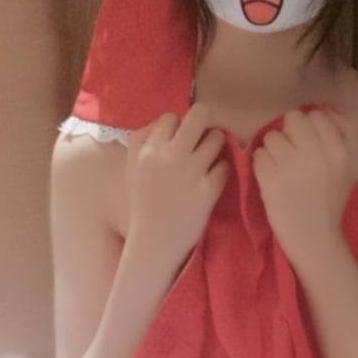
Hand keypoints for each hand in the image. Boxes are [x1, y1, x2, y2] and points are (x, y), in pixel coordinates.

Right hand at [125, 103, 229, 269]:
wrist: (154, 241)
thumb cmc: (142, 204)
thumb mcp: (132, 169)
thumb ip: (143, 141)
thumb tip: (168, 121)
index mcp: (148, 150)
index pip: (171, 118)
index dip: (178, 126)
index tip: (180, 139)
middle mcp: (170, 156)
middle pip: (199, 115)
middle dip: (204, 123)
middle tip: (204, 138)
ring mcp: (191, 172)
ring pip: (217, 138)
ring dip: (215, 147)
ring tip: (208, 160)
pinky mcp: (209, 190)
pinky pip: (225, 166)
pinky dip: (221, 171)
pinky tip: (211, 180)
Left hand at [252, 106, 357, 269]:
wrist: (316, 238)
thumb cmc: (332, 201)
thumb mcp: (352, 166)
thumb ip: (348, 133)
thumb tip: (328, 108)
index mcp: (340, 151)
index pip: (317, 115)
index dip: (309, 128)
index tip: (307, 145)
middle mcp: (318, 155)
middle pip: (292, 119)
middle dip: (288, 134)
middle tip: (291, 154)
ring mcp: (293, 167)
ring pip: (271, 136)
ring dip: (273, 150)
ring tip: (282, 169)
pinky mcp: (271, 180)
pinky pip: (258, 155)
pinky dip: (261, 165)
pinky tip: (272, 179)